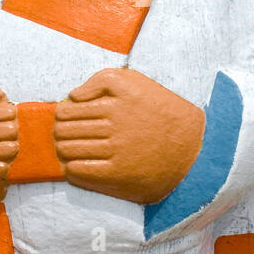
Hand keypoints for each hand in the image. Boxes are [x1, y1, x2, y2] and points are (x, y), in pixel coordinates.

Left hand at [53, 68, 203, 204]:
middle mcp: (117, 122)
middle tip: (61, 134)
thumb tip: (73, 95)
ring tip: (66, 150)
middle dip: (60, 132)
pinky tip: (74, 165)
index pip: (70, 108)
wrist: (193, 147)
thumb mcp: (137, 82)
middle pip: (66, 129)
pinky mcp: (119, 174)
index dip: (61, 113)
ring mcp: (117, 149)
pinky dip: (71, 169)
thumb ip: (103, 80)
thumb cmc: (160, 111)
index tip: (64, 117)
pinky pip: (79, 171)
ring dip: (63, 150)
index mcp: (119, 99)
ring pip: (70, 149)